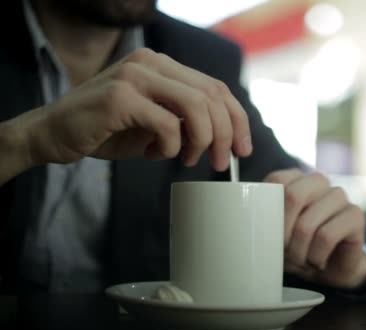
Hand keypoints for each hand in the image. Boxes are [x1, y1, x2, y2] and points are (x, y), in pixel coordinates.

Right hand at [14, 47, 251, 169]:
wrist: (52, 135)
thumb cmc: (106, 131)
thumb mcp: (154, 123)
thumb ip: (185, 120)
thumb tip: (225, 136)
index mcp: (163, 65)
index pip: (216, 87)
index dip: (237, 119)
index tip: (243, 148)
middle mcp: (151, 62)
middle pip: (212, 96)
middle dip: (227, 134)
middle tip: (222, 162)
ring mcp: (134, 75)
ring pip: (196, 106)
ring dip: (203, 140)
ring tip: (190, 160)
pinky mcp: (120, 96)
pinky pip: (167, 124)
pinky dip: (171, 146)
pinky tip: (153, 154)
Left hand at [264, 168, 365, 288]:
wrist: (330, 269)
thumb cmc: (297, 247)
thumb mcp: (274, 233)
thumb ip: (263, 218)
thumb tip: (244, 219)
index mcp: (296, 179)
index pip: (276, 181)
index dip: (269, 212)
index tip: (267, 236)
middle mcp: (319, 181)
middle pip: (292, 196)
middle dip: (283, 233)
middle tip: (284, 253)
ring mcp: (339, 196)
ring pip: (308, 223)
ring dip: (299, 251)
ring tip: (301, 261)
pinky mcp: (355, 215)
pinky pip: (327, 236)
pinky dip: (316, 256)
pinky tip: (317, 261)